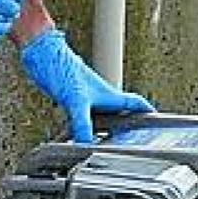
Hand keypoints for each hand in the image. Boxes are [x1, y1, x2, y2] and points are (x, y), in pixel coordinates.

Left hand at [19, 30, 154, 143]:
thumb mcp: (75, 100)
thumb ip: (82, 124)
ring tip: (105, 140)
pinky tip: (76, 133)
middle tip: (132, 137)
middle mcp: (99, 96)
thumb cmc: (61, 67)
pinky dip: (83, 127)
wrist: (41, 54)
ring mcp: (86, 97)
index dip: (147, 111)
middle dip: (127, 124)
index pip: (135, 103)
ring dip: (105, 127)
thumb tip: (86, 144)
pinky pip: (83, 117)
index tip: (156, 119)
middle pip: (120, 112)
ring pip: (102, 115)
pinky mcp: (70, 98)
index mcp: (108, 94)